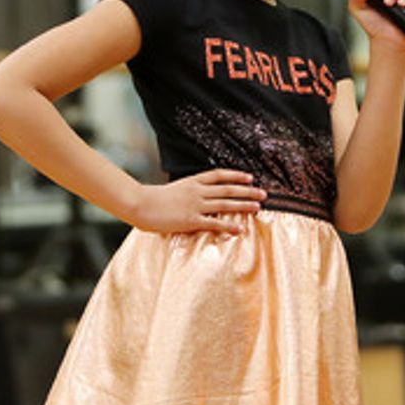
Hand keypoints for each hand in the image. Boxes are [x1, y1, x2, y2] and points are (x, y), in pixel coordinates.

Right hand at [128, 169, 266, 234]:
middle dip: (247, 190)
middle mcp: (197, 191)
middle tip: (264, 192)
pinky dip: (228, 226)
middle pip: (228, 189)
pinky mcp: (191, 220)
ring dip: (243, 205)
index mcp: (192, 182)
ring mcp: (195, 205)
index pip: (218, 175)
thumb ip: (185, 192)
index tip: (249, 176)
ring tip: (258, 207)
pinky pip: (214, 223)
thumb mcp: (172, 190)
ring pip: (225, 203)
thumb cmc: (151, 199)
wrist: (140, 204)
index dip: (236, 175)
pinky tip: (240, 229)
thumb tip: (194, 195)